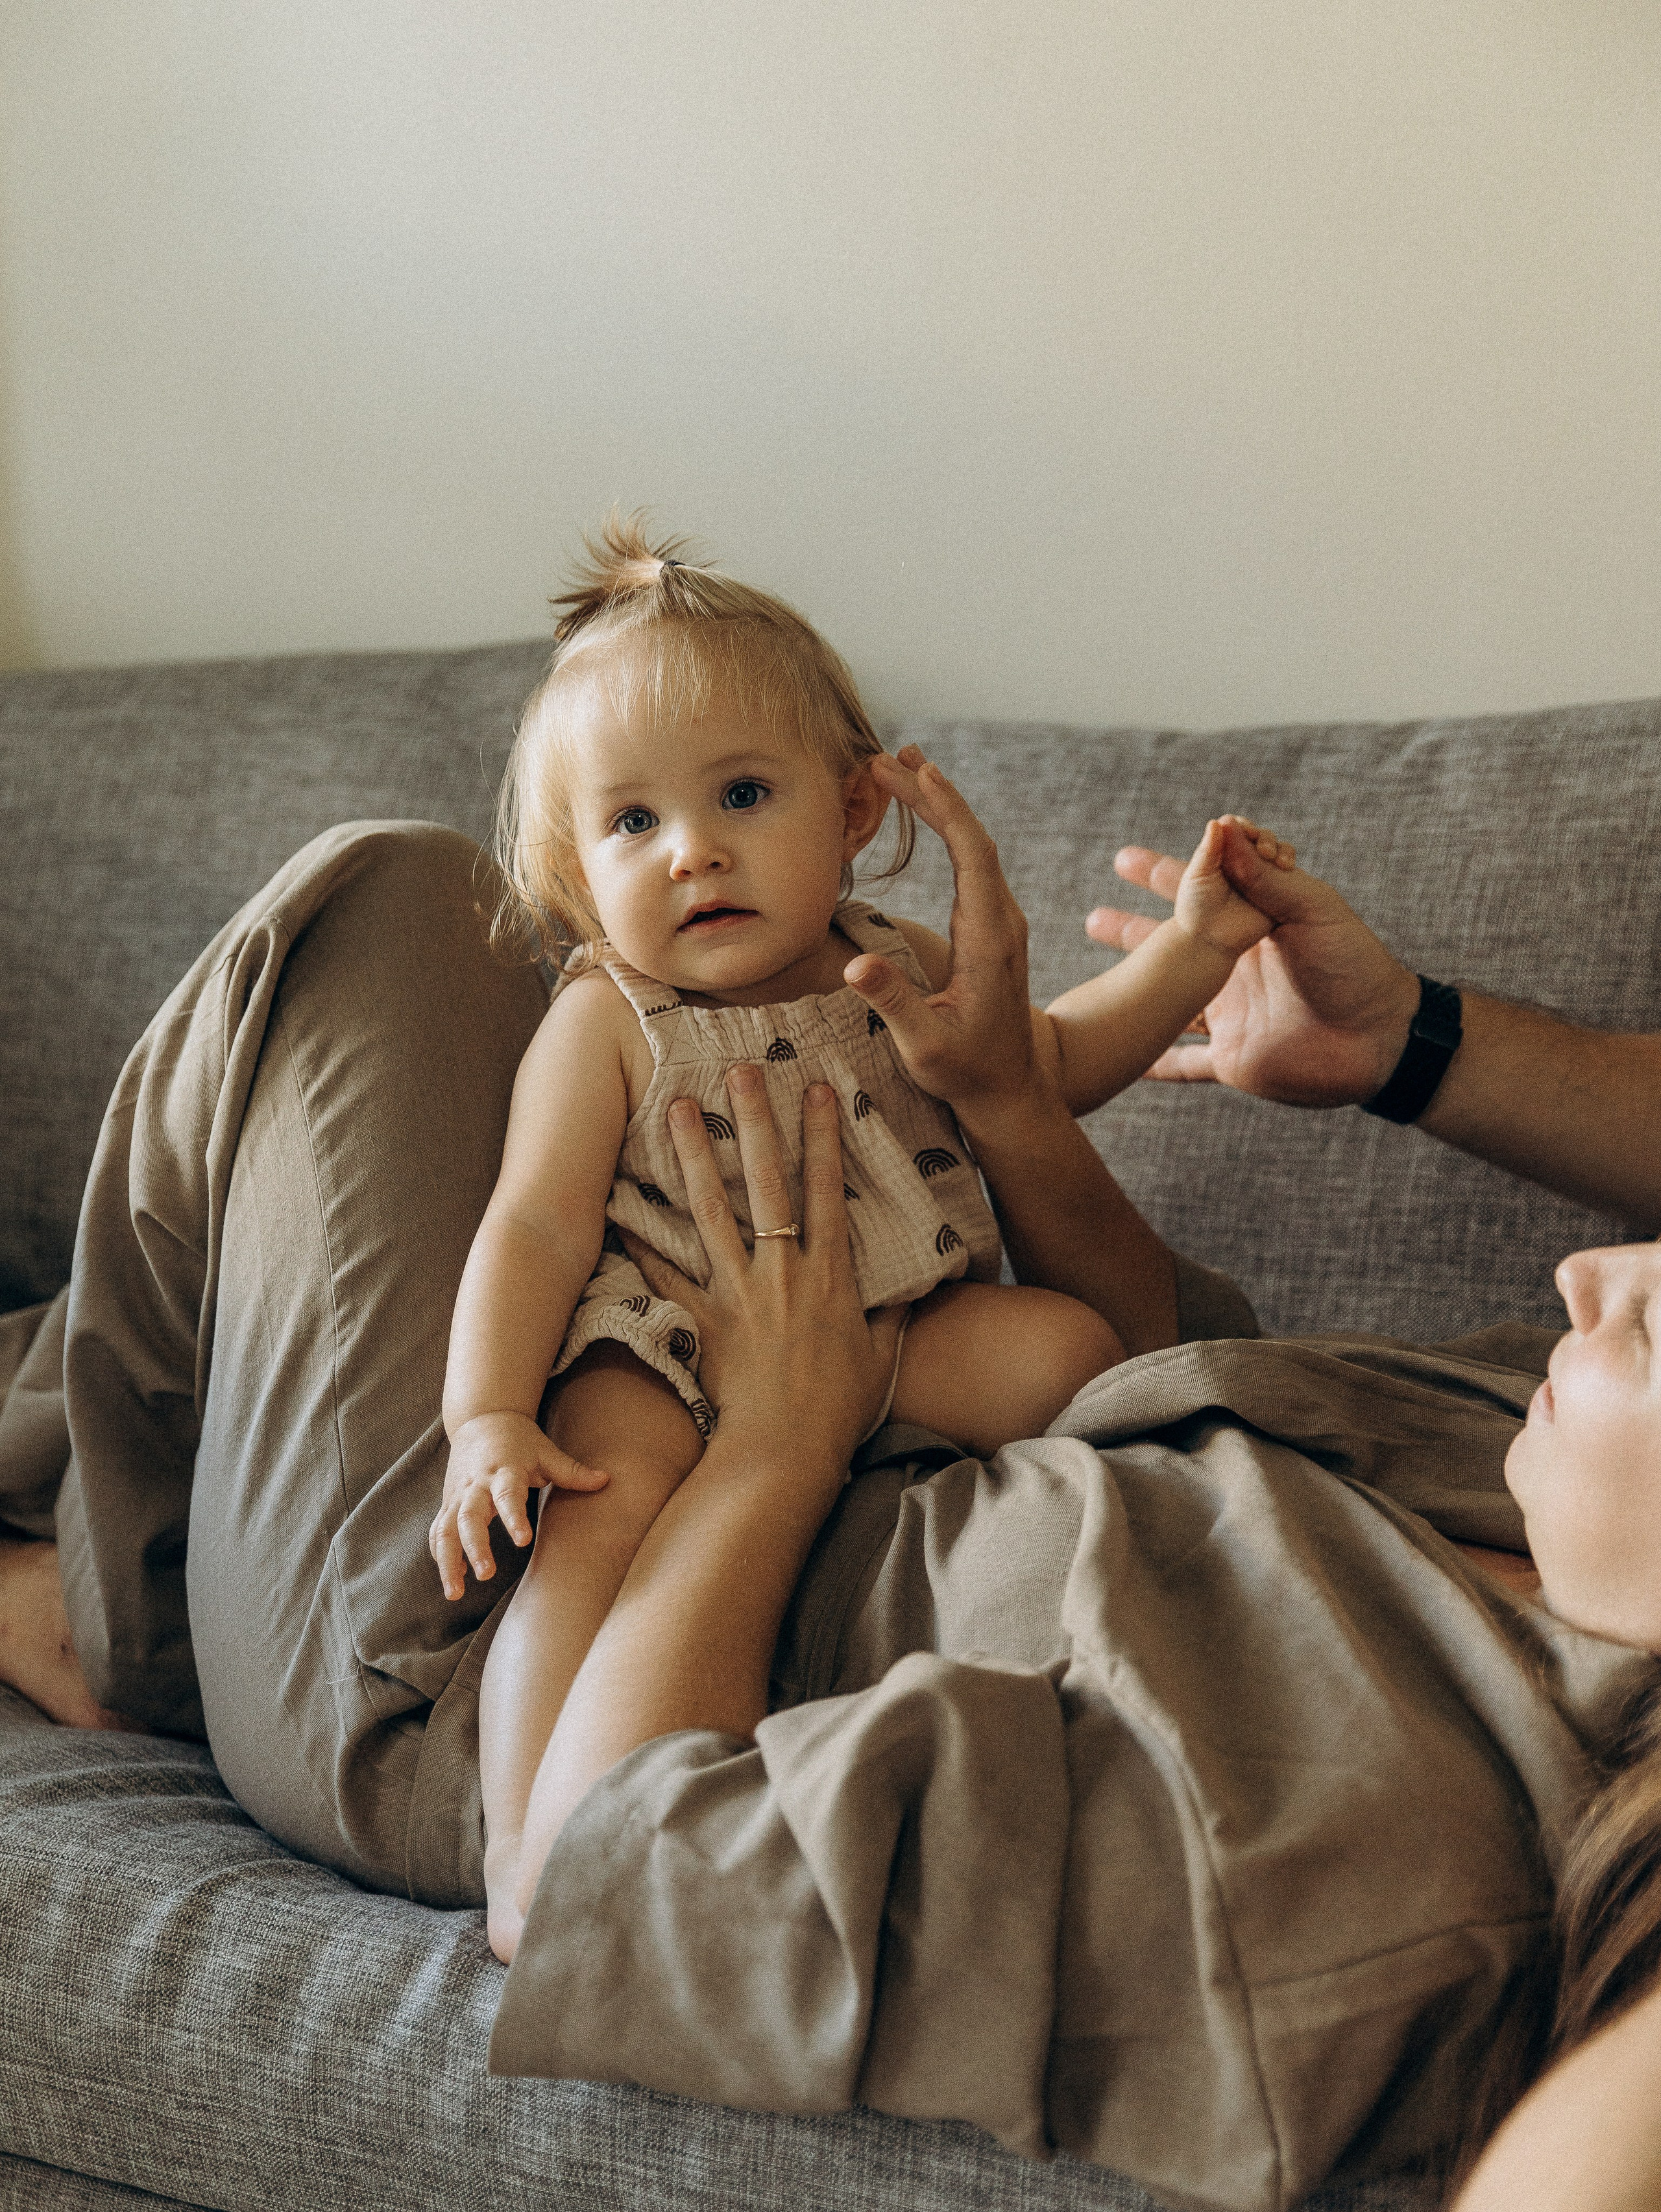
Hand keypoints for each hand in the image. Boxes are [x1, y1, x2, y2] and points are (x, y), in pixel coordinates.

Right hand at [428, 1411, 607, 1601]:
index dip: (513, 1516)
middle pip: (469, 1517)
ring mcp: (458, 1495)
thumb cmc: (520, 1440)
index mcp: (503, 1471)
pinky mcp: (448, 1502)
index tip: (522, 1540)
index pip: (507, 1495)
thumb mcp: (546, 1452)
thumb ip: (572, 1471)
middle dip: (475, 1546)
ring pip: (445, 1529)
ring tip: (455, 1593)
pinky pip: (439, 1531)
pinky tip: (453, 1579)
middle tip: (486, 1574)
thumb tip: (607, 1480)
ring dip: (448, 1561)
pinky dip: (440, 1554)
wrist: (482, 1419)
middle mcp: (476, 1485)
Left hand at [622, 1063, 906, 1473]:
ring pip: (710, 1211)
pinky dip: (643, 1243)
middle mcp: (782, 1273)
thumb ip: (892, 1316)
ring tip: (674, 1110)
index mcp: (830, 1275)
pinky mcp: (703, 1320)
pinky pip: (667, 1275)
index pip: (827, 1190)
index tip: (819, 1089)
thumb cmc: (839, 1411)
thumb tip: (913, 1288)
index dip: (823, 1137)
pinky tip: (620, 1207)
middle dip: (754, 1122)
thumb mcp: (880, 1358)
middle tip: (740, 1073)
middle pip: (766, 1183)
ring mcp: (739, 1293)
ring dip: (691, 1156)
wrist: (783, 1454)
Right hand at [842, 745, 1040, 1120]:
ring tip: (901, 767)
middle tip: (888, 756)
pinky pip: (972, 863)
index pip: (973, 856)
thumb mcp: (925, 1048)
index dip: (946, 810)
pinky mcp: (991, 929)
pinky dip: (947, 830)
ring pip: (974, 847)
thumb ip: (895, 1005)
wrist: (1009, 1092)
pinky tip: (925, 812)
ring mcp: (1000, 923)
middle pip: (972, 839)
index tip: (916, 771)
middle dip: (932, 793)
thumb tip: (857, 968)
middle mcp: (1002, 923)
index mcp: (990, 940)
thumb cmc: (966, 1074)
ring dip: (939, 805)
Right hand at [1086, 823, 1421, 1105]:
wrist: (1383, 1041)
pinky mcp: (1232, 1060)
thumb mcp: (1313, 910)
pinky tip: (1124, 1060)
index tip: (1125, 861)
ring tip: (1092, 986)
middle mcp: (1235, 970)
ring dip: (1133, 991)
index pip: (1198, 892)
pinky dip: (1153, 1064)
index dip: (1162, 874)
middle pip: (1169, 946)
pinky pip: (1183, 1065)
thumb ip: (1263, 878)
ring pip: (1167, 1002)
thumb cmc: (1358, 967)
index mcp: (1253, 928)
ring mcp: (1230, 1016)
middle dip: (1130, 931)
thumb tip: (1219, 832)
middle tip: (1092, 917)